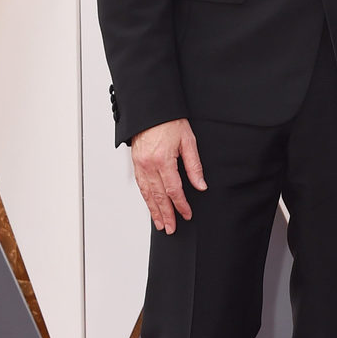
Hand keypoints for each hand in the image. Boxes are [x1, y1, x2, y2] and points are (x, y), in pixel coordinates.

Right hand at [131, 119, 206, 233]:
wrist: (151, 109)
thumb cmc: (169, 121)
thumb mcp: (188, 141)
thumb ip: (194, 166)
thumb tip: (200, 185)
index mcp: (163, 160)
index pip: (173, 190)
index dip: (181, 205)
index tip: (187, 214)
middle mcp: (149, 165)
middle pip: (158, 196)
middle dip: (166, 214)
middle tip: (171, 228)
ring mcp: (140, 165)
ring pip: (147, 194)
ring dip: (154, 210)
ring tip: (160, 224)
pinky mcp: (136, 163)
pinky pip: (141, 185)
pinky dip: (146, 198)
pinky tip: (150, 206)